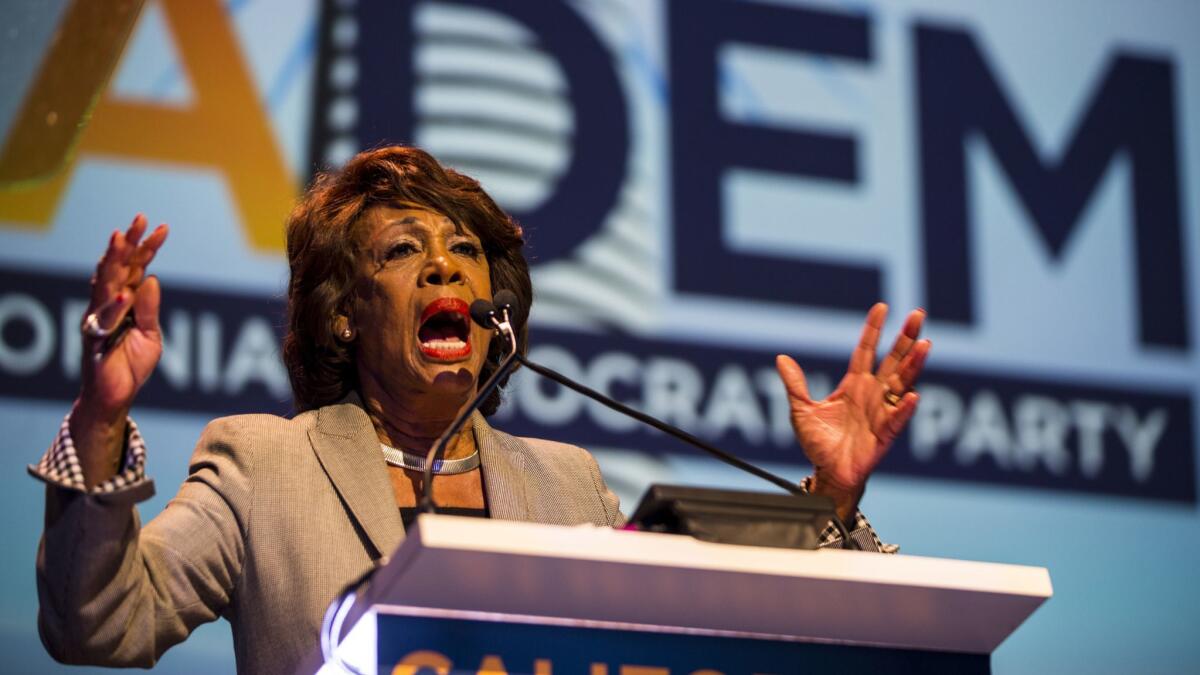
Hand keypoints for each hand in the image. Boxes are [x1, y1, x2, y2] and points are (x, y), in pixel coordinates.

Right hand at [71, 214, 167, 486]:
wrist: (115, 397)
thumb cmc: (130, 365)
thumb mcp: (150, 335)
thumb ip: (150, 309)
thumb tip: (152, 278)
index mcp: (125, 301)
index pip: (137, 267)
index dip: (147, 247)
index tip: (162, 227)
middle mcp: (108, 305)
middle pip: (118, 268)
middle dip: (128, 243)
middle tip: (138, 219)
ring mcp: (98, 319)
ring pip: (104, 285)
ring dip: (113, 262)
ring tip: (121, 240)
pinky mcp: (93, 340)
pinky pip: (103, 322)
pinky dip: (115, 309)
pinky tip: (126, 295)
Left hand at [775, 303, 929, 519]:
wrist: (828, 473)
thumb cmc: (819, 443)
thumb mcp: (801, 411)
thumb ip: (796, 385)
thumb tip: (781, 358)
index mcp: (854, 385)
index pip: (866, 351)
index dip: (873, 330)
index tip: (881, 307)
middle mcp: (873, 394)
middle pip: (893, 360)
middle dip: (905, 338)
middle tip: (917, 314)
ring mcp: (882, 411)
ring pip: (902, 382)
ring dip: (914, 364)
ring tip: (924, 343)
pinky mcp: (886, 433)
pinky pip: (898, 418)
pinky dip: (905, 408)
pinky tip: (912, 395)